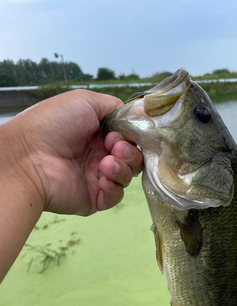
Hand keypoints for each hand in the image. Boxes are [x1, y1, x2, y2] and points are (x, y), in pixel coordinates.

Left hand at [9, 89, 143, 215]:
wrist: (29, 157)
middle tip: (115, 147)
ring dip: (124, 167)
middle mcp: (98, 155)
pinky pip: (116, 196)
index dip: (130, 136)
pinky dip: (115, 186)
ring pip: (127, 176)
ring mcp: (96, 178)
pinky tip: (103, 178)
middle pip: (133, 157)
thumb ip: (114, 106)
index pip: (128, 137)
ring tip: (106, 163)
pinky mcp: (94, 198)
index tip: (118, 133)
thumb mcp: (85, 101)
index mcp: (96, 134)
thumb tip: (133, 116)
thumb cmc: (51, 125)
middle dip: (130, 152)